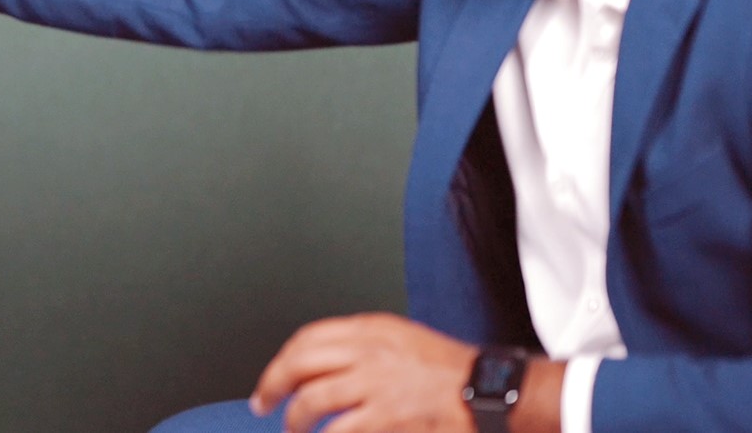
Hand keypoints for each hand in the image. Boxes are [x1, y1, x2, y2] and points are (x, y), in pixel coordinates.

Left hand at [250, 312, 478, 432]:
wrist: (488, 391)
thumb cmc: (449, 370)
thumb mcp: (402, 339)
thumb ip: (363, 345)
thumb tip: (323, 362)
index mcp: (371, 329)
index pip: (308, 338)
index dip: (282, 359)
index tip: (274, 377)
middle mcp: (368, 352)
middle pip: (300, 364)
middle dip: (272, 385)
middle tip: (263, 402)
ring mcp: (375, 385)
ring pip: (312, 400)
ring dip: (294, 419)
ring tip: (292, 430)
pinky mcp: (386, 417)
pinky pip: (339, 431)